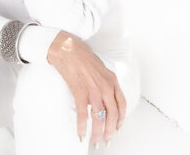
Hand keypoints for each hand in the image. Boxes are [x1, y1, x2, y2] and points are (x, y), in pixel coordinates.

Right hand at [47, 31, 125, 146]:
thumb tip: (104, 100)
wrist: (68, 48)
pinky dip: (82, 126)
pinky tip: (81, 133)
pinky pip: (83, 113)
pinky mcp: (80, 91)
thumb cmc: (83, 57)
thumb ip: (105, 84)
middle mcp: (106, 86)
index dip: (120, 120)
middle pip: (112, 114)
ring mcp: (93, 89)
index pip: (122, 104)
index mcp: (112, 80)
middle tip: (106, 140)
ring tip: (95, 141)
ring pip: (99, 117)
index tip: (117, 129)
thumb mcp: (101, 70)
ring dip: (97, 132)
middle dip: (110, 131)